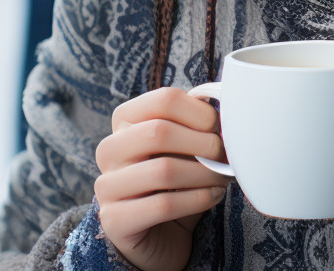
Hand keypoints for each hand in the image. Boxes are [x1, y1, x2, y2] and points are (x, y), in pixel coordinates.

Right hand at [93, 87, 229, 270]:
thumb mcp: (185, 147)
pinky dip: (197, 199)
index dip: (199, 112)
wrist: (159, 234)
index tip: (217, 127)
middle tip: (224, 155)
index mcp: (125, 120)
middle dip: (203, 143)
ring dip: (204, 174)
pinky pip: (163, 205)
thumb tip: (226, 113)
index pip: (163, 100)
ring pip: (163, 171)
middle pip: (159, 132)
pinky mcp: (114, 220)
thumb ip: (197, 125)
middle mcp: (110, 149)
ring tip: (221, 178)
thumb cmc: (176, 181)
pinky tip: (212, 196)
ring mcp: (107, 186)